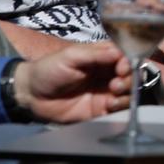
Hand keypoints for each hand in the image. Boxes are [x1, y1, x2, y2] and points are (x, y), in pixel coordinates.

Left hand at [13, 42, 132, 123]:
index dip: (129, 61)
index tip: (123, 68)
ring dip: (127, 94)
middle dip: (129, 79)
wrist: (31, 95)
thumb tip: (120, 53)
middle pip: (132, 75)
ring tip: (112, 95)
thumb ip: (96, 54)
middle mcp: (108, 74)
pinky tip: (109, 106)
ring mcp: (105, 92)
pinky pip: (119, 109)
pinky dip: (120, 108)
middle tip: (115, 84)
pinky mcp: (101, 110)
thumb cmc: (48, 70)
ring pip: (129, 92)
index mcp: (103, 57)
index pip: (126, 56)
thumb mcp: (71, 56)